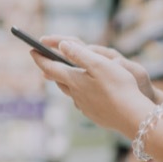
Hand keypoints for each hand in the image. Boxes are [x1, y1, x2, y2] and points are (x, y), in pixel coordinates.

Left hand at [29, 39, 152, 138]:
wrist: (131, 116)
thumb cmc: (118, 87)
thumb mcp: (99, 64)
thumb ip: (80, 54)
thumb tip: (62, 45)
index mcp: (74, 80)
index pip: (50, 67)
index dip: (40, 58)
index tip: (31, 50)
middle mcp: (75, 94)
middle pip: (58, 80)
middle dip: (51, 69)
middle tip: (45, 61)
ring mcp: (84, 107)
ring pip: (69, 91)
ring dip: (63, 81)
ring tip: (62, 75)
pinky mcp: (94, 115)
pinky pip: (82, 101)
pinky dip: (78, 93)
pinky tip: (85, 93)